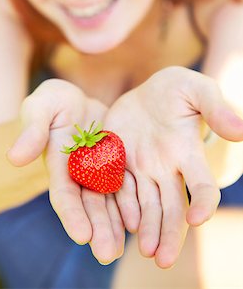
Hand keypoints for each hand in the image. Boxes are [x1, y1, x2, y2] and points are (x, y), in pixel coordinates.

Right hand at [7, 79, 124, 263]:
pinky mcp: (117, 164)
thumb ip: (32, 130)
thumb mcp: (40, 107)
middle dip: (98, 229)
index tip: (81, 235)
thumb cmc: (53, 103)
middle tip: (108, 253)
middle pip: (89, 205)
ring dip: (116, 225)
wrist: (77, 101)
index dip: (71, 214)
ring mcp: (99, 171)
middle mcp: (79, 175)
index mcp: (59, 165)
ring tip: (126, 247)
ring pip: (109, 202)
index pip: (63, 194)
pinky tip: (143, 220)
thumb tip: (15, 157)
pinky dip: (132, 203)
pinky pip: (126, 185)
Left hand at [104, 66, 242, 267]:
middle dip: (169, 232)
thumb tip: (240, 130)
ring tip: (145, 251)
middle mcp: (167, 168)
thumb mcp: (197, 90)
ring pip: (146, 205)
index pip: (201, 185)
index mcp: (188, 154)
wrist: (148, 92)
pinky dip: (121, 207)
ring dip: (146, 228)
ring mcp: (143, 168)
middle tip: (162, 259)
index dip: (203, 202)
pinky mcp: (119, 163)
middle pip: (171, 207)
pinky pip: (119, 189)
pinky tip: (121, 224)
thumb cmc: (178, 90)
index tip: (197, 217)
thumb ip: (215, 107)